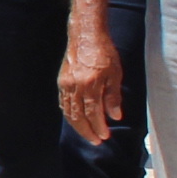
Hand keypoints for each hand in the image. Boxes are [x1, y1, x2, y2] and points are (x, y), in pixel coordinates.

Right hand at [60, 29, 123, 147]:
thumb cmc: (104, 53)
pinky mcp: (62, 82)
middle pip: (78, 116)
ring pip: (68, 112)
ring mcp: (66, 85)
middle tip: (96, 141)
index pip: (93, 113)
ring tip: (86, 134)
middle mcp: (75, 87)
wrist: (86, 36)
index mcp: (90, 85)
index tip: (105, 136)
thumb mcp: (115, 74)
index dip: (99, 127)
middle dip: (87, 131)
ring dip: (77, 126)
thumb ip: (113, 96)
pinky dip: (68, 114)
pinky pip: (63, 103)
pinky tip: (75, 119)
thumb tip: (115, 116)